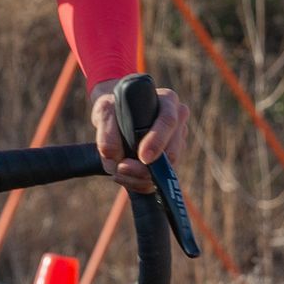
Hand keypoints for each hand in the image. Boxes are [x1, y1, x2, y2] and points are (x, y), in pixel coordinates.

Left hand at [90, 80, 188, 194]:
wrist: (117, 116)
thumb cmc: (114, 108)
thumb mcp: (104, 110)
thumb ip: (106, 128)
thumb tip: (112, 155)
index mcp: (167, 101)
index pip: (168, 121)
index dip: (157, 140)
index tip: (143, 157)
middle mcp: (178, 122)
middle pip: (172, 151)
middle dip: (146, 167)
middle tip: (122, 168)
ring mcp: (178, 143)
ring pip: (167, 170)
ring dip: (140, 177)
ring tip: (118, 172)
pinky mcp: (171, 161)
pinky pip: (160, 179)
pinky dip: (140, 183)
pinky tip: (124, 177)